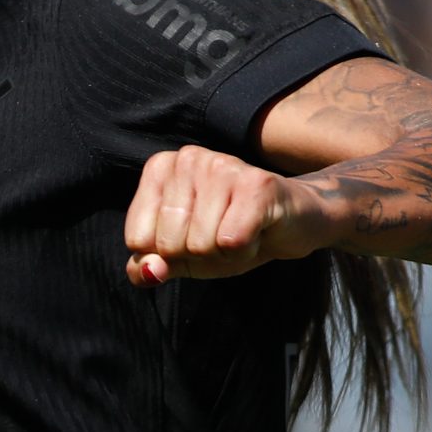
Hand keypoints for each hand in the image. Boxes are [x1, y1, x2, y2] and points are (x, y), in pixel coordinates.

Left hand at [122, 144, 326, 285]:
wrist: (294, 222)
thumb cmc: (231, 233)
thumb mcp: (181, 254)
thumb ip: (150, 265)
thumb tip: (146, 273)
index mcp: (160, 168)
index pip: (137, 238)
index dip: (168, 254)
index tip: (193, 235)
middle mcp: (188, 158)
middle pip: (168, 242)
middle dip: (198, 254)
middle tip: (223, 234)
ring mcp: (222, 166)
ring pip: (200, 244)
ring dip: (225, 253)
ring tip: (242, 231)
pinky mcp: (257, 184)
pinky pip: (232, 242)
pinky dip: (246, 251)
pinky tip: (258, 232)